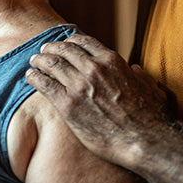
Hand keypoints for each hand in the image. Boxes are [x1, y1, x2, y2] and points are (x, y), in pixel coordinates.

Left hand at [26, 33, 173, 168]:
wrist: (145, 141)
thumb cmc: (151, 117)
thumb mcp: (150, 87)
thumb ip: (140, 75)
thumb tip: (135, 69)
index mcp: (112, 61)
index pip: (83, 42)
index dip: (70, 41)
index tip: (64, 44)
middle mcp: (93, 69)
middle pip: (64, 50)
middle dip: (51, 48)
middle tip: (43, 50)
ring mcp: (79, 86)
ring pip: (51, 64)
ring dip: (40, 60)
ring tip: (33, 62)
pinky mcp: (68, 106)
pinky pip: (45, 85)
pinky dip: (35, 77)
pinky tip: (30, 77)